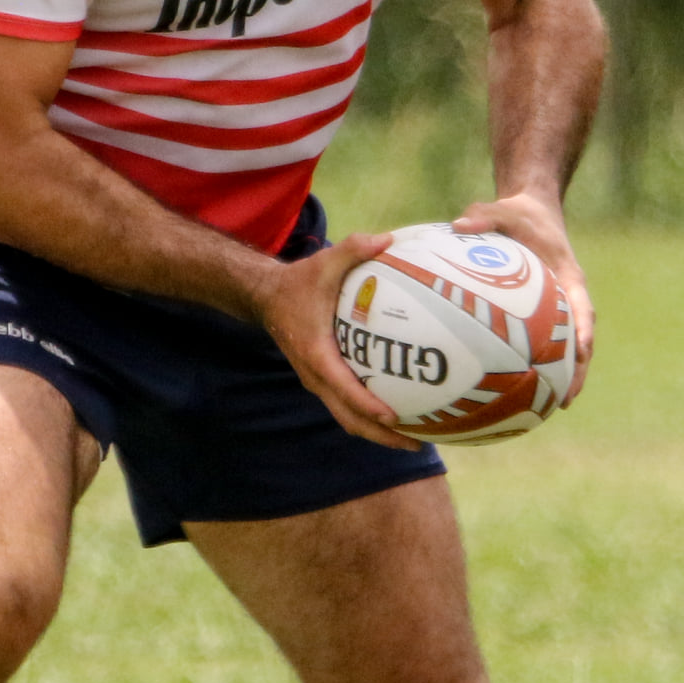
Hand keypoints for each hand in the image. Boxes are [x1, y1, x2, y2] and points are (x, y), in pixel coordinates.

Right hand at [253, 231, 424, 451]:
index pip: (343, 387)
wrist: (267, 298)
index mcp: (316, 354)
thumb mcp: (324, 262)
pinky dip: (372, 418)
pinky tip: (402, 415)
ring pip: (348, 419)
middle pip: (349, 419)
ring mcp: (319, 383)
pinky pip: (349, 407)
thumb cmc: (299, 282)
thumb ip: (354, 248)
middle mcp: (317, 376)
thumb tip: (389, 239)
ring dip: (379, 435)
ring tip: (416, 440)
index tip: (393, 417)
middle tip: (417, 443)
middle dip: (381, 436)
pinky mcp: (325, 381)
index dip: (367, 405)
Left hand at [452, 189, 594, 403]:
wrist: (533, 211)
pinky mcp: (542, 315)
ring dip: (559, 377)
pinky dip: (533, 364)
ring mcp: (557, 308)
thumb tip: (459, 225)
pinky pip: (540, 342)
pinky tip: (513, 389)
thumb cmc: (520, 213)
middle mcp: (567, 296)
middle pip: (580, 340)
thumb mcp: (504, 209)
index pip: (583, 307)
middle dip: (576, 371)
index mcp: (568, 275)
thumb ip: (485, 215)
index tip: (582, 354)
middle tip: (565, 400)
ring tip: (546, 410)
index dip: (583, 332)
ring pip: (563, 348)